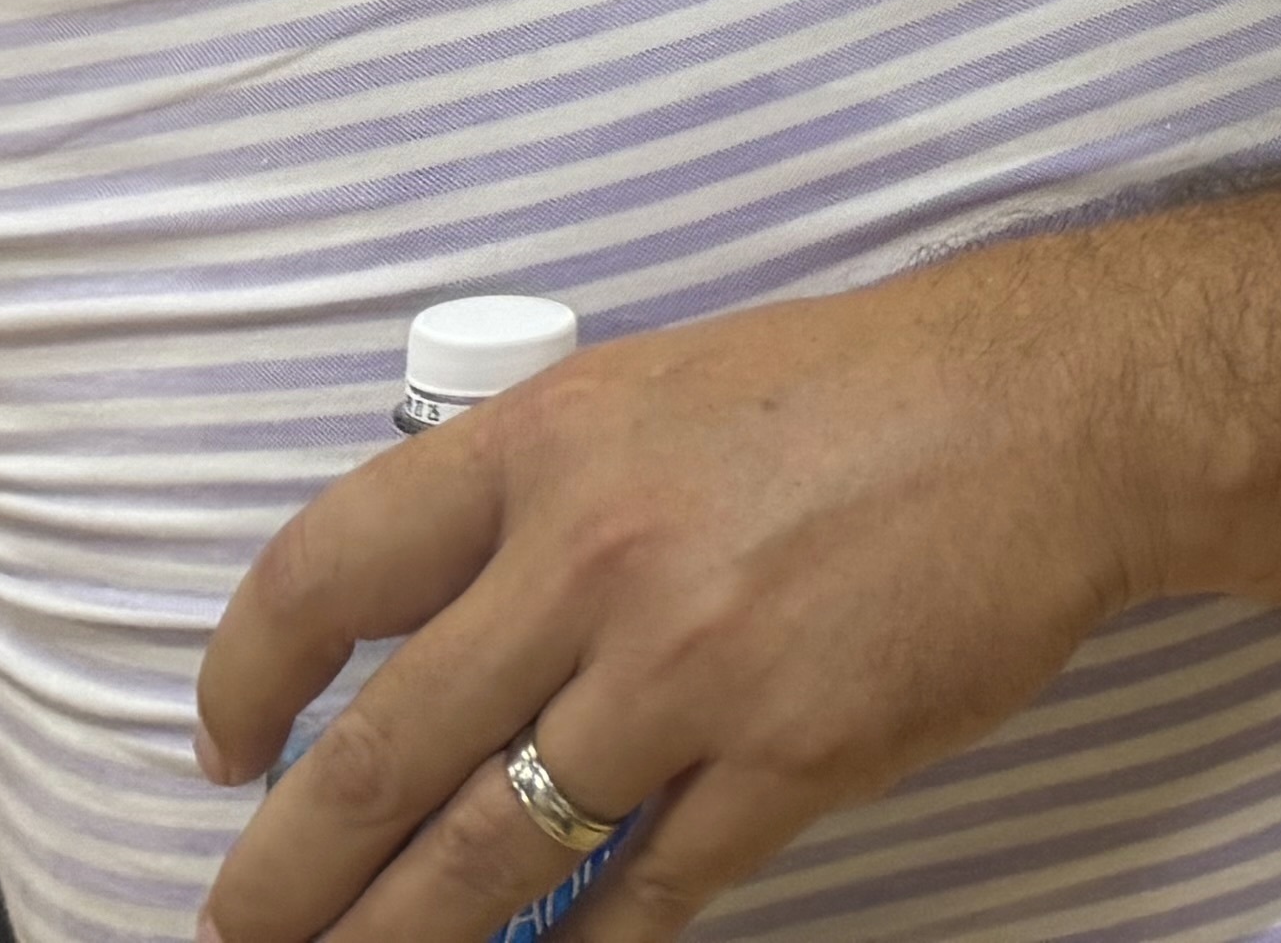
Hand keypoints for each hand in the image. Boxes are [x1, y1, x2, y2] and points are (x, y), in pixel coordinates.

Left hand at [196, 252, 1151, 942]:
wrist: (1056, 412)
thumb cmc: (862, 392)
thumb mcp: (661, 393)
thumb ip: (541, 502)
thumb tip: (432, 642)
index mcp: (548, 444)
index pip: (326, 573)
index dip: (242, 678)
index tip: (225, 748)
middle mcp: (593, 559)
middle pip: (380, 759)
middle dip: (284, 879)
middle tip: (241, 934)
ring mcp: (689, 671)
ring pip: (485, 858)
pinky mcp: (789, 759)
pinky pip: (646, 896)